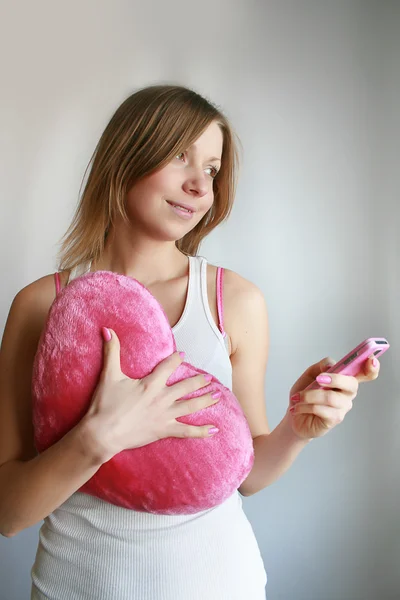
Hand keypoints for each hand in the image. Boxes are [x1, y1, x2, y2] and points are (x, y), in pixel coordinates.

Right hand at [82, 328, 219, 462]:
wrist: (102, 434)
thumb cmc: (105, 405)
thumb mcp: (109, 375)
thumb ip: (111, 351)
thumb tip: (107, 329)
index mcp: (150, 384)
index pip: (168, 366)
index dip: (177, 359)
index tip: (183, 355)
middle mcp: (162, 398)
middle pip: (186, 387)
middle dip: (199, 381)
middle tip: (210, 378)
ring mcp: (165, 415)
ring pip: (191, 406)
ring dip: (206, 400)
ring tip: (218, 395)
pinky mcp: (163, 430)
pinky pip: (186, 431)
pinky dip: (201, 431)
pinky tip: (214, 430)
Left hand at [287, 355, 380, 439]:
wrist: (294, 415)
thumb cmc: (304, 394)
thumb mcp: (309, 375)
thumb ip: (321, 366)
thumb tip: (330, 365)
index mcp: (344, 379)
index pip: (365, 373)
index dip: (372, 367)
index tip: (371, 360)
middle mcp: (348, 393)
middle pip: (352, 384)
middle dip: (335, 379)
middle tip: (319, 379)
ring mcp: (343, 407)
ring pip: (331, 397)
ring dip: (310, 395)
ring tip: (299, 397)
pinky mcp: (334, 419)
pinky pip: (321, 409)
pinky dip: (306, 406)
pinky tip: (299, 407)